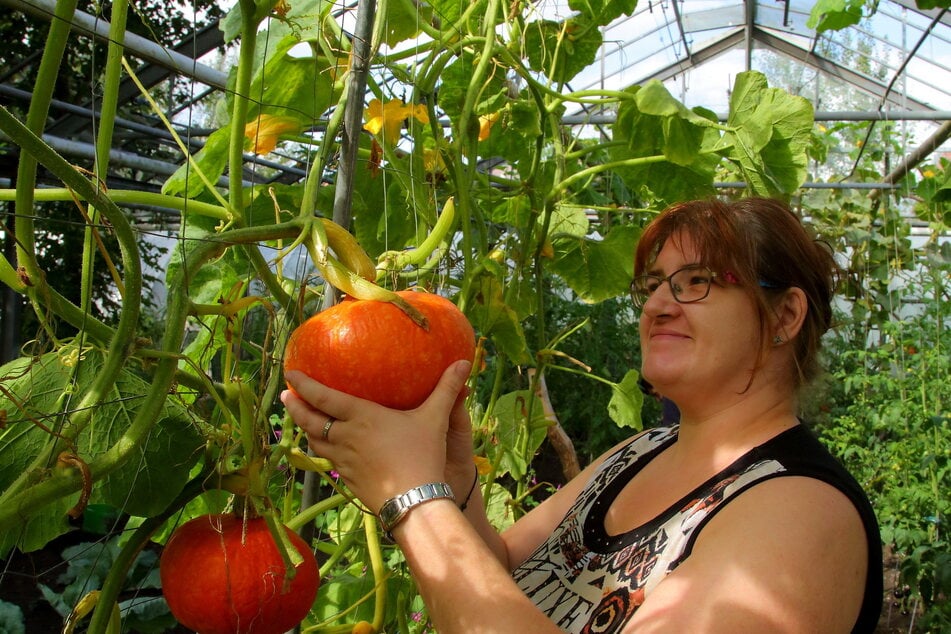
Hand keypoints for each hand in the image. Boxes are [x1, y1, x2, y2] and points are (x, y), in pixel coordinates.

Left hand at [282, 360, 471, 513]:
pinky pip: (327, 460)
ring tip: (302, 419)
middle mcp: (345, 437)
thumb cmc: (422, 455)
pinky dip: (321, 449)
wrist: (413, 502)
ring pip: (315, 442)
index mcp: (360, 417)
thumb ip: (447, 389)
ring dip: (304, 429)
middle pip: (309, 421)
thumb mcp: (435, 418)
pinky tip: (327, 449)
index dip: (304, 385)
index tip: (291, 373)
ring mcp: (343, 461)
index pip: (322, 397)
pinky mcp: (348, 480)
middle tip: (286, 395)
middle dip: (295, 406)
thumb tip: (465, 361)